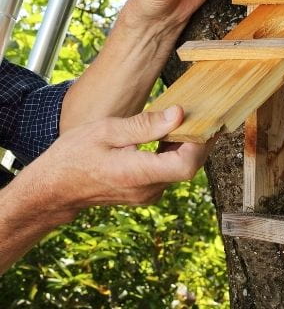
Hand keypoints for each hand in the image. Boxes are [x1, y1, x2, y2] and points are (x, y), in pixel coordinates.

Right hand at [19, 105, 211, 216]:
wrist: (54, 188)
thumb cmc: (74, 156)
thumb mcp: (107, 131)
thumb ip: (146, 124)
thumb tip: (179, 114)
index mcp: (138, 174)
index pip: (186, 165)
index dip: (201, 143)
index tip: (204, 120)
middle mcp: (148, 190)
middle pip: (189, 167)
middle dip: (199, 140)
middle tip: (202, 114)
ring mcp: (148, 195)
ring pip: (182, 170)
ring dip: (188, 146)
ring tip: (186, 120)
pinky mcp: (146, 193)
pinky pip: (170, 172)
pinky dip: (175, 153)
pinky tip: (170, 135)